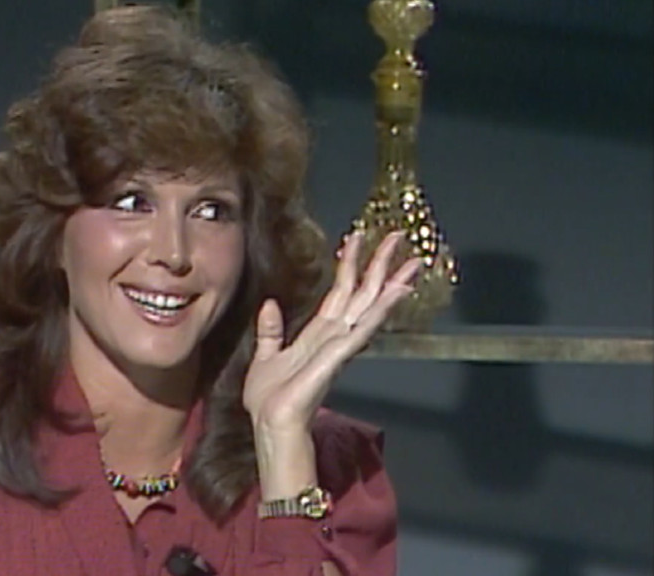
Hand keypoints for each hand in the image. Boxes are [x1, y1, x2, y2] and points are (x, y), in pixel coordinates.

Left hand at [242, 230, 420, 432]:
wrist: (272, 425)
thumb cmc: (271, 401)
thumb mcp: (266, 357)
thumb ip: (271, 332)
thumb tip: (270, 305)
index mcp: (318, 334)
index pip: (339, 292)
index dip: (349, 264)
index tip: (357, 237)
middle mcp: (335, 337)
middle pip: (362, 293)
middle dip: (380, 264)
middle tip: (398, 236)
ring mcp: (340, 346)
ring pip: (369, 306)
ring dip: (391, 282)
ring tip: (412, 260)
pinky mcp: (339, 356)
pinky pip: (363, 327)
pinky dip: (381, 308)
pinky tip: (398, 291)